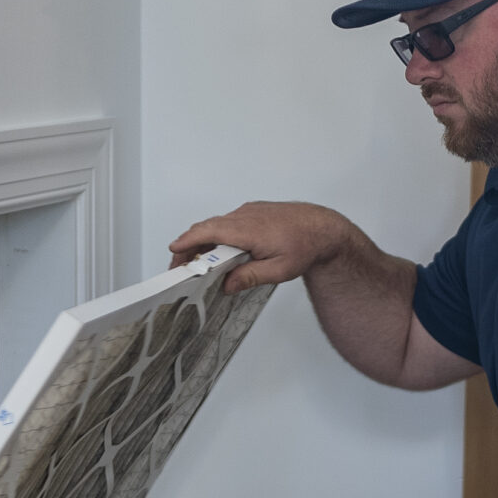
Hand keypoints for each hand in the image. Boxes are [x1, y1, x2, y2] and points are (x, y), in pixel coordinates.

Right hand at [169, 201, 362, 293]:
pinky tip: (219, 251)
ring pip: (217, 224)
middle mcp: (245, 216)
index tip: (174, 250)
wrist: (324, 229)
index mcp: (248, 229)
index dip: (188, 241)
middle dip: (189, 245)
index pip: (209, 231)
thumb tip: (226, 285)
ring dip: (203, 240)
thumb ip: (249, 277)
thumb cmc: (306, 246)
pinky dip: (217, 233)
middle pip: (207, 227)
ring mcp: (248, 211)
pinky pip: (227, 221)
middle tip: (179, 265)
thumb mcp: (278, 270)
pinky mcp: (252, 211)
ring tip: (196, 262)